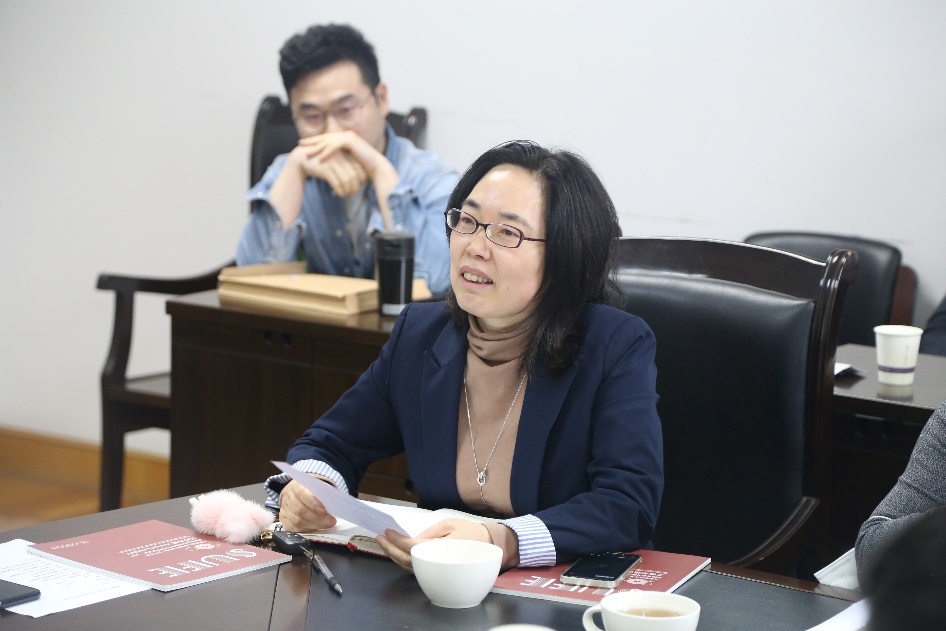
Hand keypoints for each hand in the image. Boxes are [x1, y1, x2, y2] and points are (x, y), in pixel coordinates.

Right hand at [278, 480, 336, 531]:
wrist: (300, 491)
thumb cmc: (313, 489)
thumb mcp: (318, 486)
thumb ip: (323, 494)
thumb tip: (333, 505)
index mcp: (296, 485)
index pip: (301, 493)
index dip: (312, 502)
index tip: (324, 510)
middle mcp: (288, 496)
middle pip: (300, 510)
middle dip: (318, 518)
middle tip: (331, 521)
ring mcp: (284, 508)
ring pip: (297, 521)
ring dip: (314, 525)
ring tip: (326, 525)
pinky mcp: (283, 519)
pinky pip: (293, 528)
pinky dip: (306, 529)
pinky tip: (316, 528)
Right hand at [290, 142, 367, 196]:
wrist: (303, 157)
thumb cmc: (322, 161)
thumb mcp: (335, 159)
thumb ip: (346, 165)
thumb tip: (360, 179)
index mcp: (345, 154)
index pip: (359, 167)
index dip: (362, 178)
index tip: (360, 185)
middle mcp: (340, 157)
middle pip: (354, 175)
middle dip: (356, 186)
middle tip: (354, 192)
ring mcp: (332, 162)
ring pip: (347, 179)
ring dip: (348, 190)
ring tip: (347, 194)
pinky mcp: (324, 169)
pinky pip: (336, 182)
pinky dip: (340, 190)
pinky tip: (340, 194)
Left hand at [299, 131, 399, 202]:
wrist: (376, 168)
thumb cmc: (364, 168)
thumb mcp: (347, 162)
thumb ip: (339, 159)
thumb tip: (329, 166)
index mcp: (345, 138)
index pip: (328, 139)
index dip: (316, 141)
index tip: (305, 145)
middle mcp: (347, 135)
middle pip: (325, 137)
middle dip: (312, 141)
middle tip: (300, 143)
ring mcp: (349, 136)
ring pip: (329, 141)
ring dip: (317, 147)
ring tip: (307, 152)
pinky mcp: (350, 141)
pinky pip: (335, 146)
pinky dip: (326, 152)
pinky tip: (319, 158)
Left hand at [376, 518, 491, 572]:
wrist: (487, 545)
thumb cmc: (470, 533)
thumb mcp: (449, 525)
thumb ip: (430, 532)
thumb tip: (412, 539)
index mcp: (440, 550)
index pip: (412, 547)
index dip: (397, 540)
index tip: (387, 531)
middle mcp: (436, 563)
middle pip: (406, 560)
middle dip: (390, 549)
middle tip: (380, 537)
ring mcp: (436, 568)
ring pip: (409, 567)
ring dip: (394, 556)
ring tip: (384, 543)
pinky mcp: (436, 569)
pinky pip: (415, 568)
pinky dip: (402, 560)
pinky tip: (396, 551)